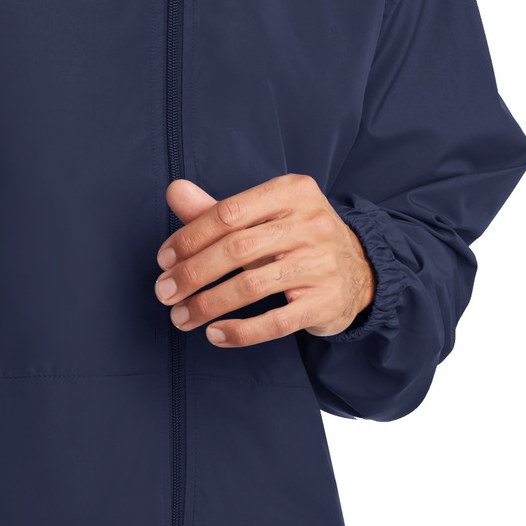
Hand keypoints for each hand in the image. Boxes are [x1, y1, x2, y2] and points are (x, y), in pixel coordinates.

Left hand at [153, 173, 374, 345]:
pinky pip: (277, 322)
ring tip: (181, 317)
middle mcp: (310, 223)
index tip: (164, 260)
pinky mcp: (326, 302)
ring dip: (207, 305)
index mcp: (291, 192)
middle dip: (192, 273)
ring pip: (252, 287)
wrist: (361, 269)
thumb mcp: (262, 216)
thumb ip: (216, 209)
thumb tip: (174, 192)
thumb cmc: (296, 239)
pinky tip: (216, 334)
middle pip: (236, 249)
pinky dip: (241, 331)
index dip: (190, 238)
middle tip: (164, 292)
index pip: (228, 213)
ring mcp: (321, 263)